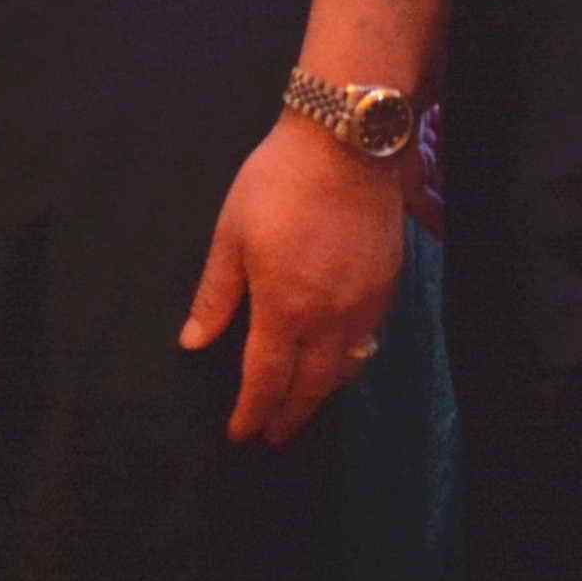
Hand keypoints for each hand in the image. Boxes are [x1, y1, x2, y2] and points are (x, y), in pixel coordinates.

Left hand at [182, 117, 411, 444]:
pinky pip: (369, 341)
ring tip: (302, 404)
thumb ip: (215, 296)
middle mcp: (330, 319)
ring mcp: (365, 305)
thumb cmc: (278, 183)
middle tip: (273, 436)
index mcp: (285, 308)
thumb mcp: (231, 235)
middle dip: (289, 417)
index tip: (240, 434)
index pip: (267, 380)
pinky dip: (349, 362)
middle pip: (311, 387)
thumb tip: (193, 343)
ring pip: (345, 370)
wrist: (346, 144)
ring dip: (321, 394)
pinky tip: (338, 359)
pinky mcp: (388, 287)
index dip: (251, 412)